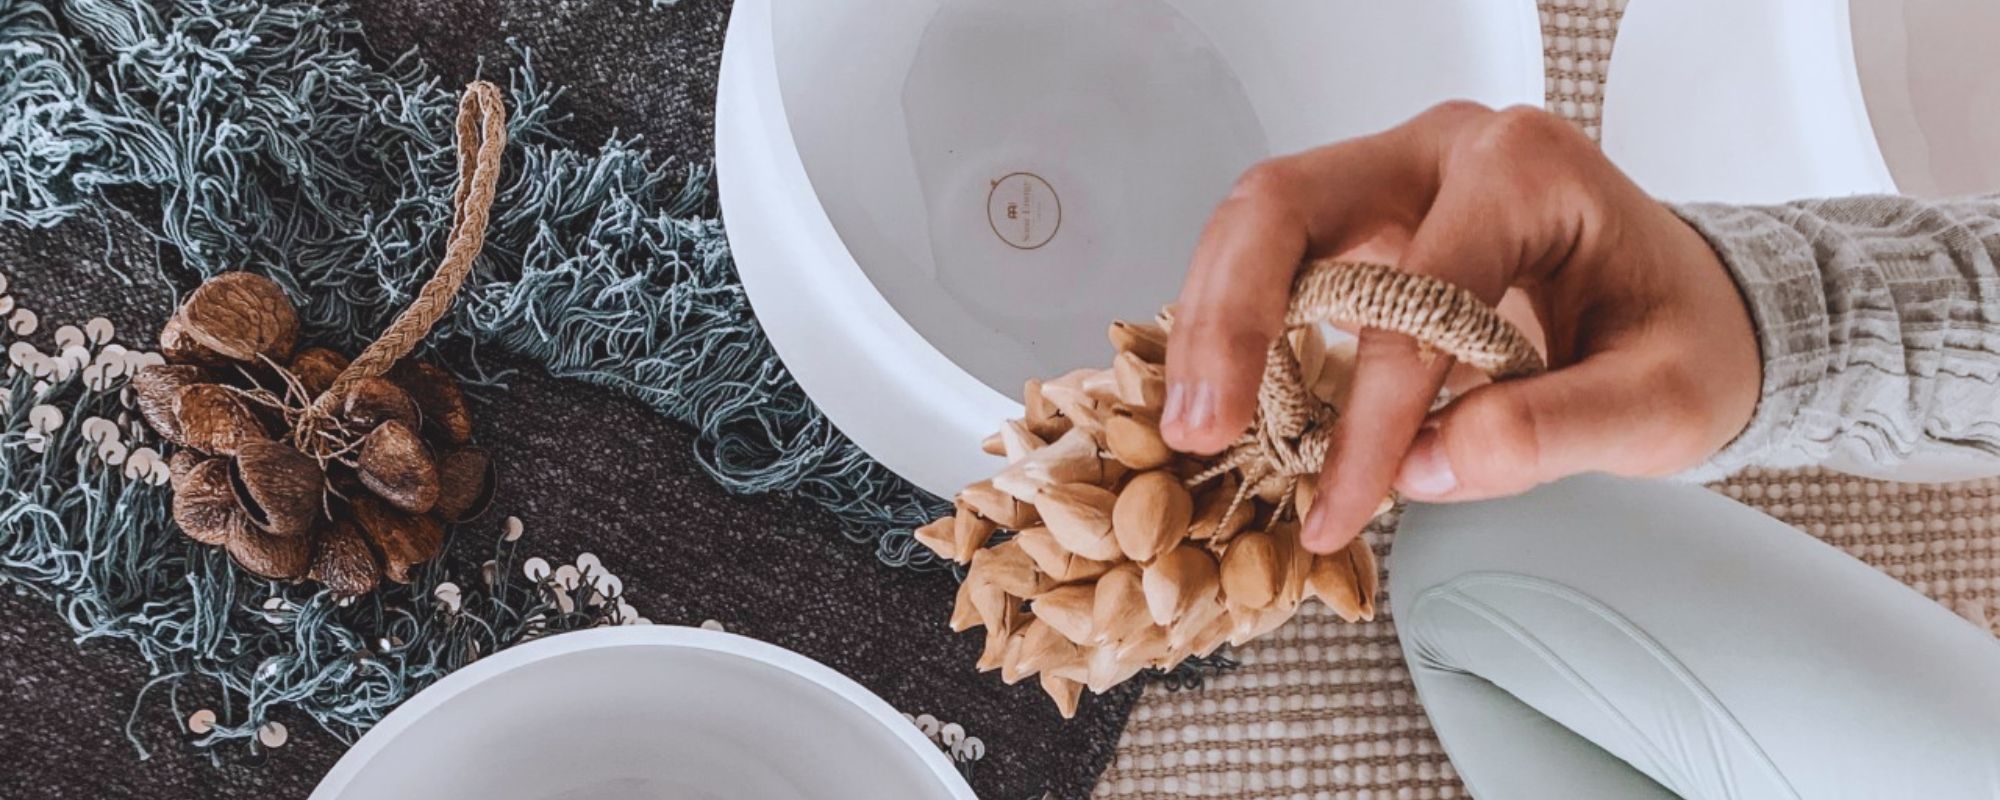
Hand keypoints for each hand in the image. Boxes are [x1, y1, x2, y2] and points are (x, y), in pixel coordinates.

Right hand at [1160, 102, 1761, 553]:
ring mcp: (1393, 175)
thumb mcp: (1665, 403)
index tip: (1341, 510)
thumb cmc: (1681, 341)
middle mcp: (1443, 150)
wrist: (1690, 309)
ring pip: (1259, 222)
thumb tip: (1425, 467)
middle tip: (1204, 426)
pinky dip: (1233, 325)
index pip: (1415, 296)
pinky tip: (1222, 396)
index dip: (1370, 415)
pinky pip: (1272, 256)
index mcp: (1524, 171)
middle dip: (1230, 319)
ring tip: (1193, 422)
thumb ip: (1557, 431)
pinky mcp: (1362, 219)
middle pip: (1288, 203)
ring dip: (1210, 322)